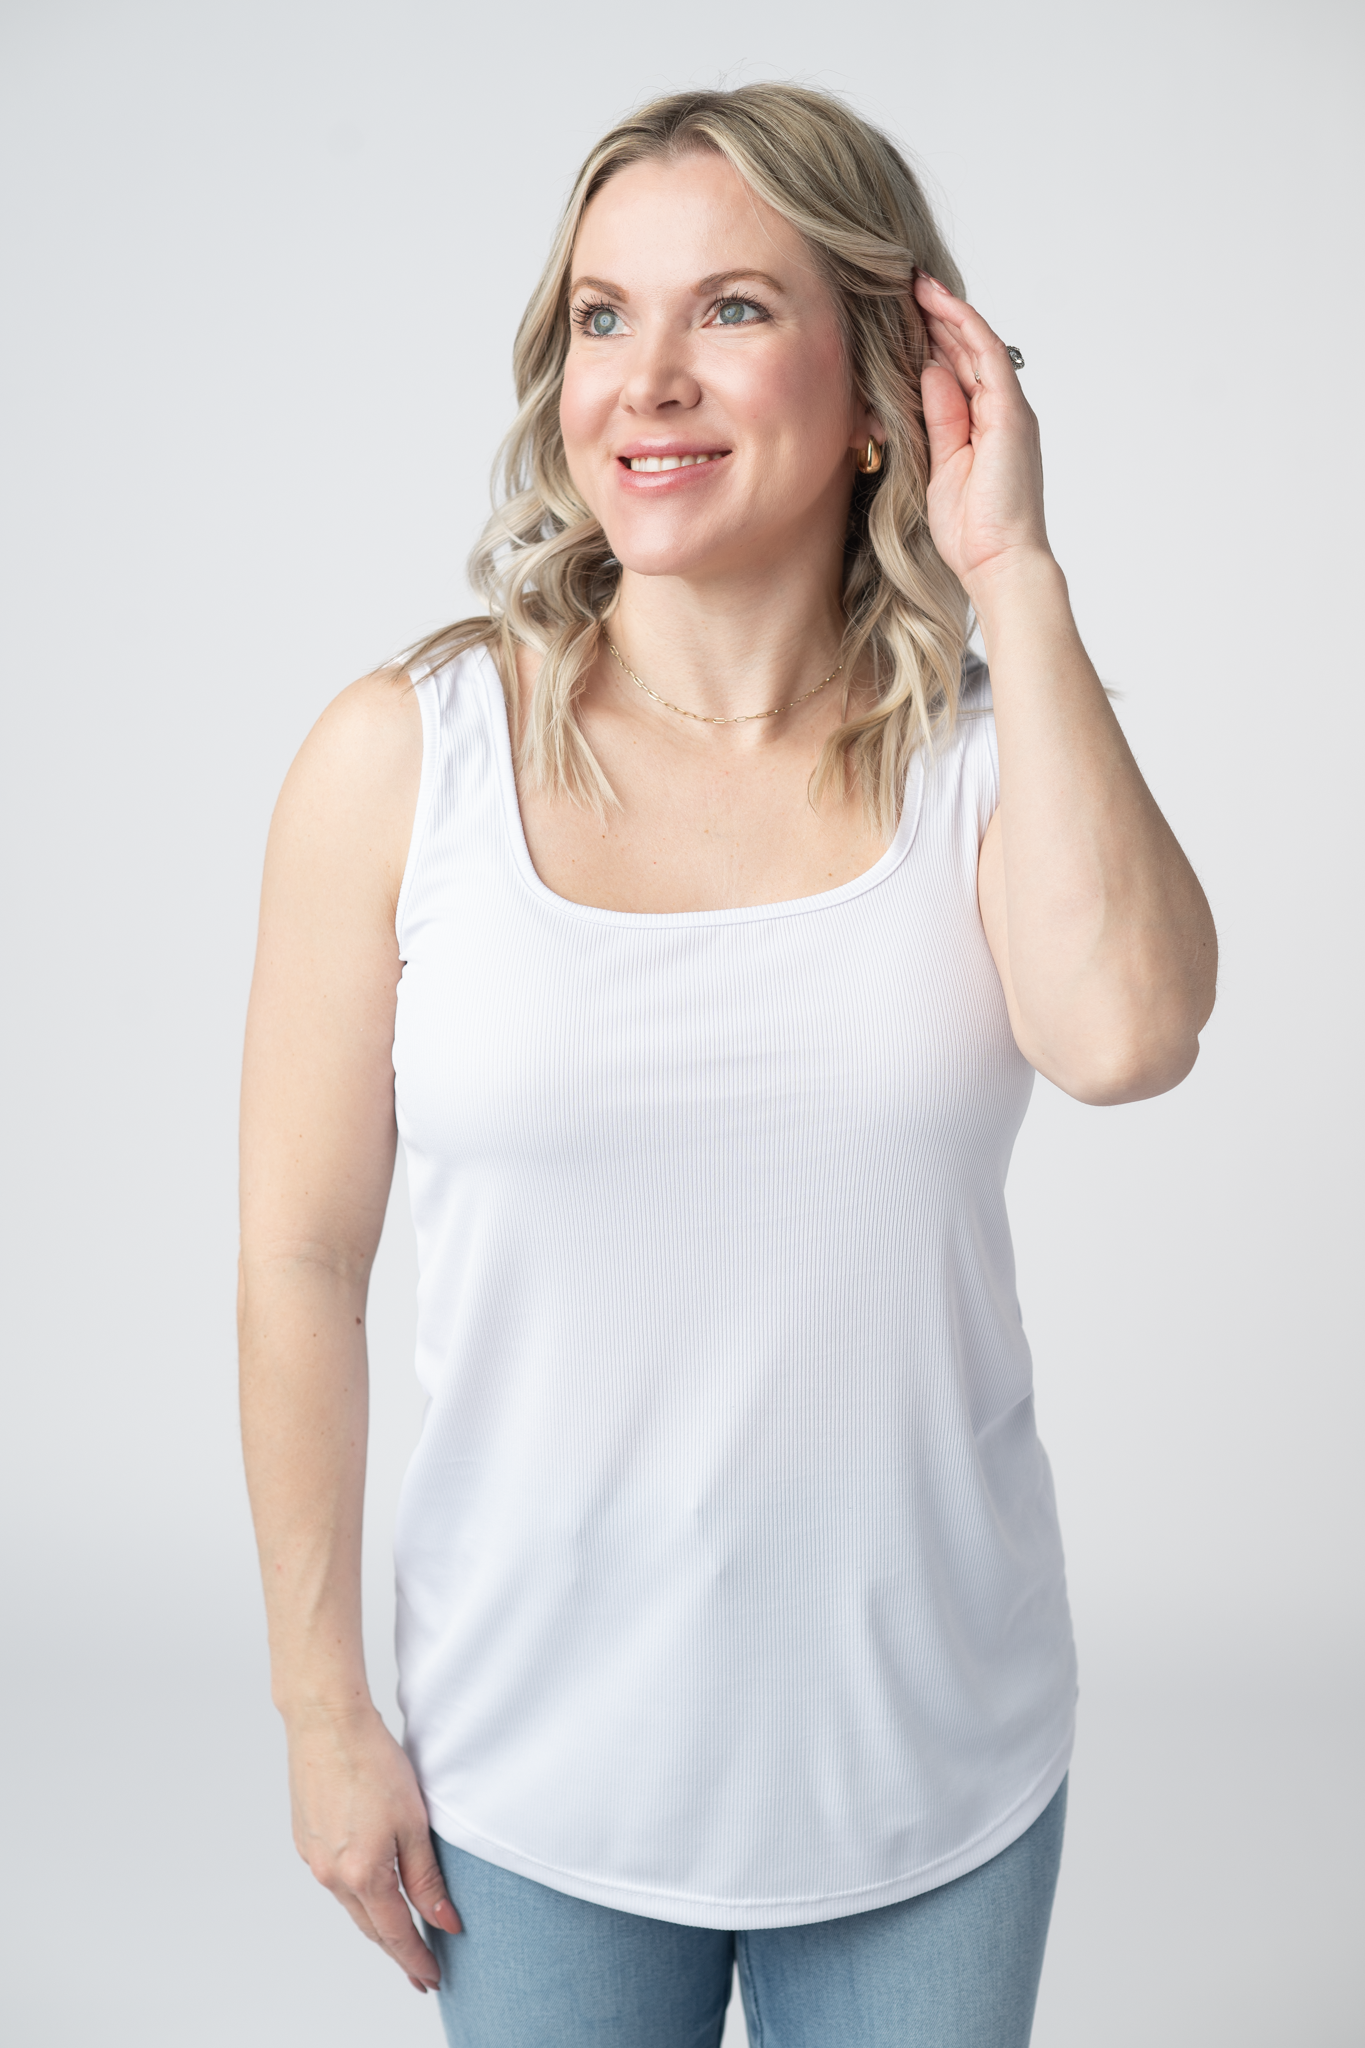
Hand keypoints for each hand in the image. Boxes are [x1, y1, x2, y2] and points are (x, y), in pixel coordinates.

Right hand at [285, 1703, 461, 1992]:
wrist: (326, 1722)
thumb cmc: (373, 1761)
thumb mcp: (414, 1822)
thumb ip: (427, 1877)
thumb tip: (444, 1921)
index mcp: (362, 1873)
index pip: (395, 1932)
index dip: (416, 1958)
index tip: (432, 1978)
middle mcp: (331, 1874)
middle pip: (370, 1925)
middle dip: (397, 1950)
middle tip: (421, 1970)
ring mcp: (313, 1858)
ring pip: (351, 1902)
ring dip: (376, 1920)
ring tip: (400, 1932)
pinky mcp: (304, 1839)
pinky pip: (334, 1878)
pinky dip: (356, 1890)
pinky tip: (370, 1886)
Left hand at [912, 273, 1051, 597]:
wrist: (1000, 561)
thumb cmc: (971, 531)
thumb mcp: (939, 466)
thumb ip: (936, 419)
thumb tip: (926, 373)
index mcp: (983, 425)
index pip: (956, 369)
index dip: (931, 339)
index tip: (901, 316)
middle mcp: (1000, 411)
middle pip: (967, 350)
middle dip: (936, 316)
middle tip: (904, 284)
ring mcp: (1009, 410)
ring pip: (977, 344)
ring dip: (947, 311)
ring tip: (916, 282)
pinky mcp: (1010, 414)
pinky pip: (988, 357)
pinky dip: (965, 327)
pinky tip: (940, 304)